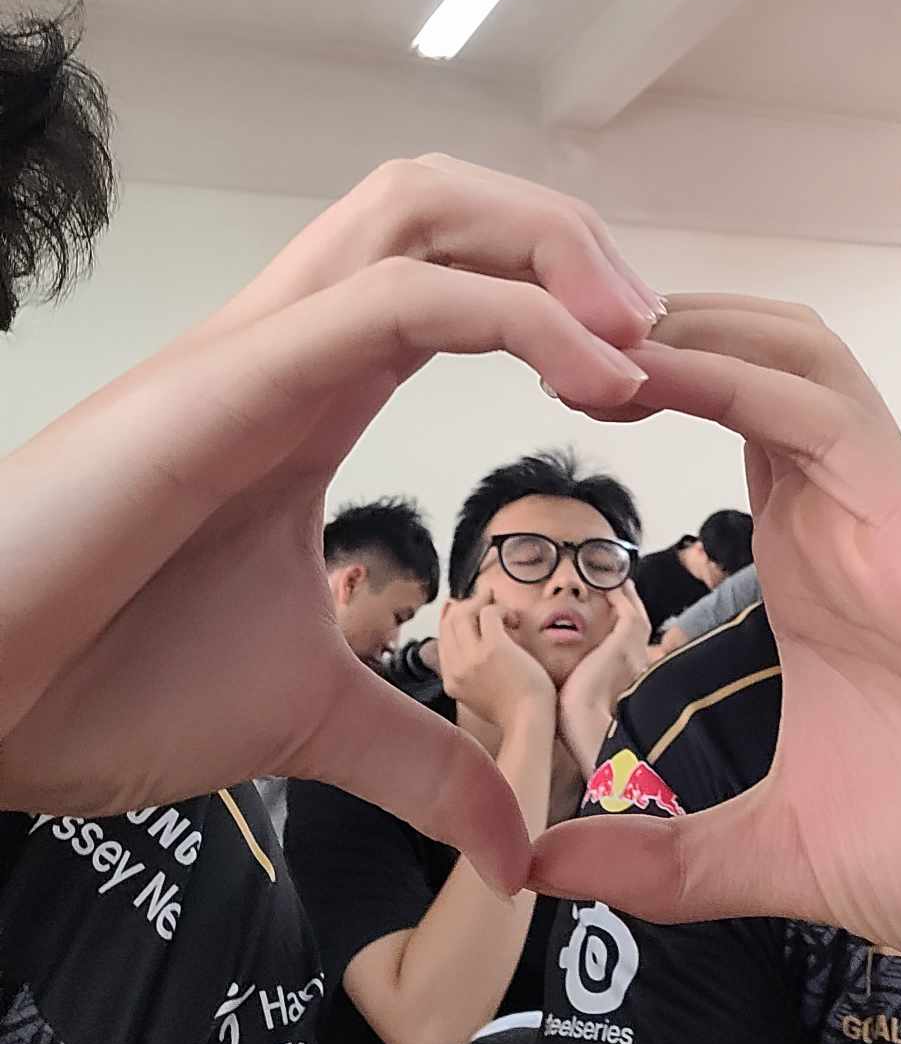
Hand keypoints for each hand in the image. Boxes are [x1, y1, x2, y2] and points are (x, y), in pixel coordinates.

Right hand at [0, 157, 659, 893]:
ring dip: (548, 247)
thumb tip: (510, 843)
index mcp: (310, 390)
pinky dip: (516, 318)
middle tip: (658, 330)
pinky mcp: (227, 382)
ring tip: (638, 330)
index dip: (559, 297)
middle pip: (441, 201)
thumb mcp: (307, 720)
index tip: (647, 385)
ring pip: (417, 205)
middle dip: (564, 236)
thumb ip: (416, 759)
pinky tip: (596, 382)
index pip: (449, 273)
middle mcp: (287, 341)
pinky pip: (395, 299)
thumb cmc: (100, 684)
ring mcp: (254, 348)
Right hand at [437, 586, 555, 729]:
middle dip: (468, 605)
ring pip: (464, 613)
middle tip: (487, 599)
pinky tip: (513, 621)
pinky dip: (501, 610)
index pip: (443, 638)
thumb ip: (469, 673)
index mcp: (451, 680)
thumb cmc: (516, 710)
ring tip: (503, 612)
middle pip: (450, 622)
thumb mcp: (480, 695)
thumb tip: (471, 641)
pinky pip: (488, 612)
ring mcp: (472, 657)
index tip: (465, 605)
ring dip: (483, 604)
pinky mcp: (493, 647)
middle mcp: (456, 668)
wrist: (529, 722)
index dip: (453, 617)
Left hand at [531, 296, 900, 974]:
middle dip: (630, 323)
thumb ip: (668, 858)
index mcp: (809, 565)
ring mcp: (888, 507)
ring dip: (671, 325)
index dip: (621, 382)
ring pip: (778, 350)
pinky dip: (722, 370)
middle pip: (735, 351)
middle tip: (515, 318)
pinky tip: (637, 368)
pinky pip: (815, 408)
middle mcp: (843, 514)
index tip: (522, 378)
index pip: (710, 418)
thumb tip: (545, 871)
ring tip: (560, 323)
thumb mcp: (784, 856)